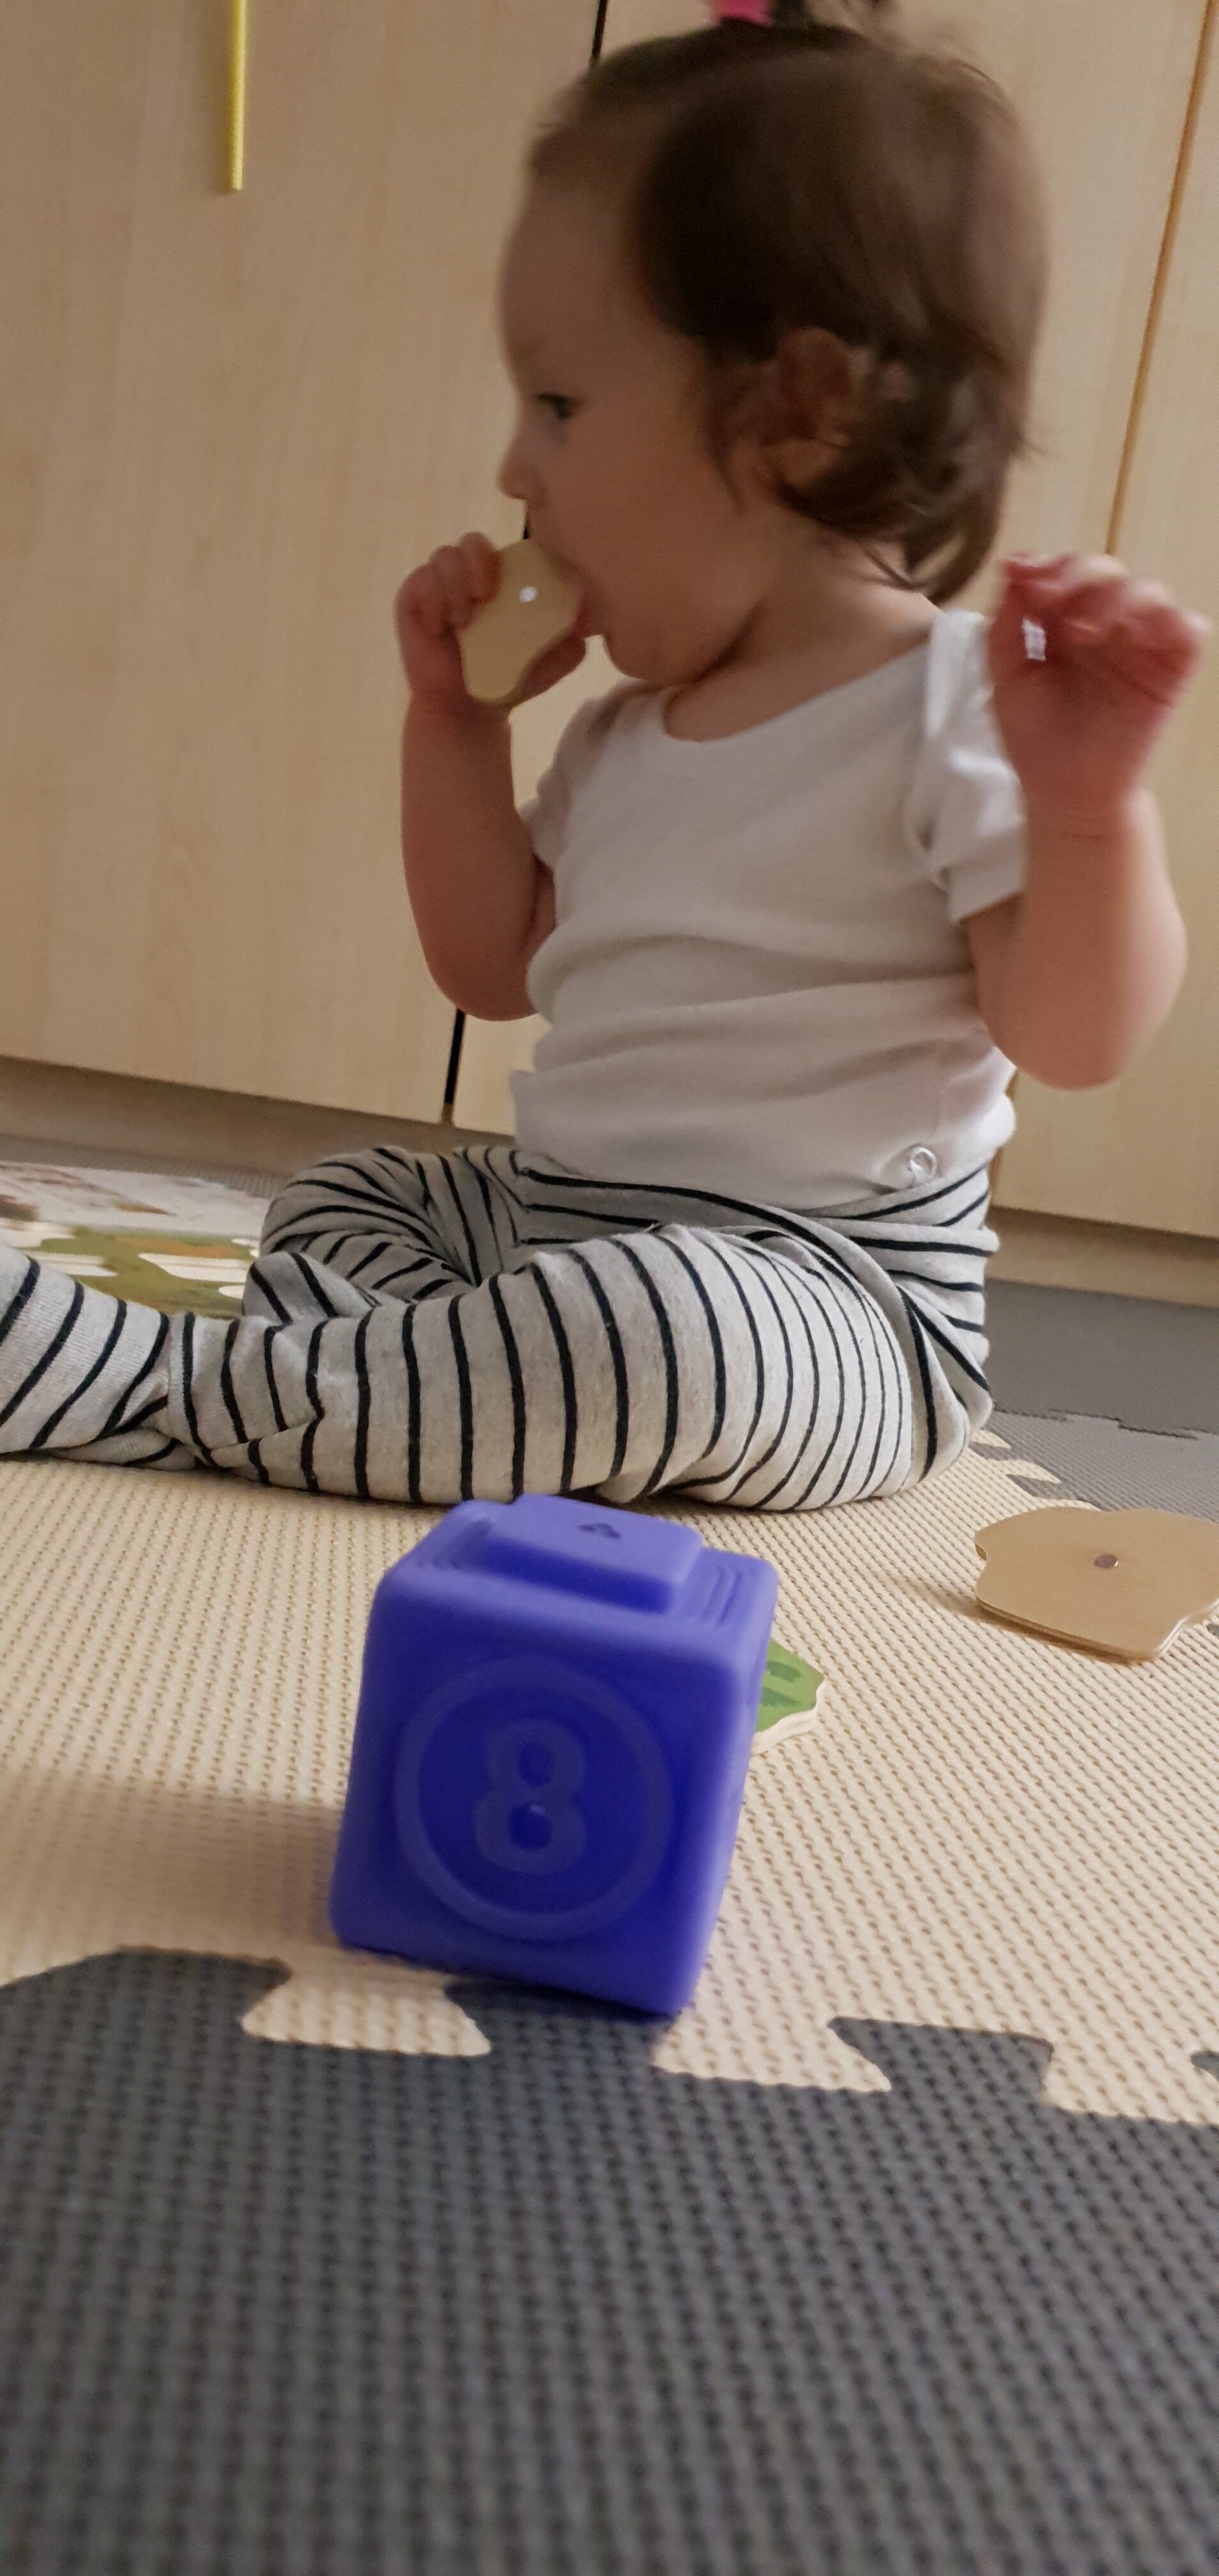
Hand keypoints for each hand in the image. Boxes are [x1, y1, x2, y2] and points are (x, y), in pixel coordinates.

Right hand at [395, 532, 586, 721]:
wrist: (470, 709)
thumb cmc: (509, 679)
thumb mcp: (552, 660)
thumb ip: (572, 636)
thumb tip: (592, 613)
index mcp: (503, 581)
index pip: (507, 547)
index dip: (512, 554)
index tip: (520, 583)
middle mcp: (470, 576)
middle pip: (471, 540)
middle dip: (478, 561)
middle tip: (486, 595)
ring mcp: (439, 585)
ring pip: (442, 555)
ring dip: (454, 583)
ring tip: (463, 621)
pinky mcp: (412, 599)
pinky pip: (418, 580)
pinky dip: (432, 599)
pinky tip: (441, 626)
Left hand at [987, 553, 1209, 832]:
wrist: (1064, 795)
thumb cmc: (1035, 740)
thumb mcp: (1006, 677)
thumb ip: (1007, 624)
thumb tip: (1014, 566)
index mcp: (1068, 624)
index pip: (1067, 573)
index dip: (1048, 566)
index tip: (1023, 575)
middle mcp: (1108, 628)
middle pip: (1107, 570)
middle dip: (1075, 576)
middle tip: (1047, 602)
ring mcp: (1141, 647)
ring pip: (1148, 590)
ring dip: (1113, 598)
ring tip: (1078, 633)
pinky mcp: (1170, 671)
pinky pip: (1189, 630)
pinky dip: (1174, 622)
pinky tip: (1140, 637)